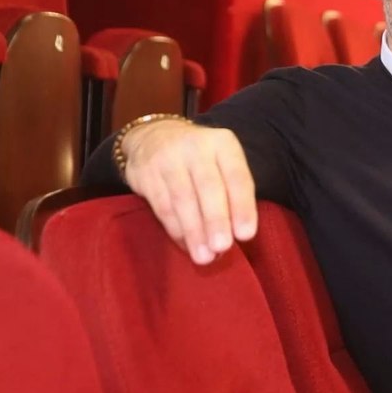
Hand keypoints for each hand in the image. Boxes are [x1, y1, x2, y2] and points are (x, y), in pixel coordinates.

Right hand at [120, 120, 257, 263]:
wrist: (154, 136)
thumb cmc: (202, 160)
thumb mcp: (223, 162)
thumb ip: (233, 192)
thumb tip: (239, 235)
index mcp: (223, 143)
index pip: (237, 176)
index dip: (242, 206)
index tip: (246, 234)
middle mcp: (195, 147)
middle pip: (208, 187)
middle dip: (216, 220)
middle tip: (222, 247)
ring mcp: (167, 158)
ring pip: (182, 199)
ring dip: (194, 231)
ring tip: (204, 256)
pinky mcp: (145, 173)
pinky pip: (162, 206)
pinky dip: (175, 229)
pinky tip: (185, 245)